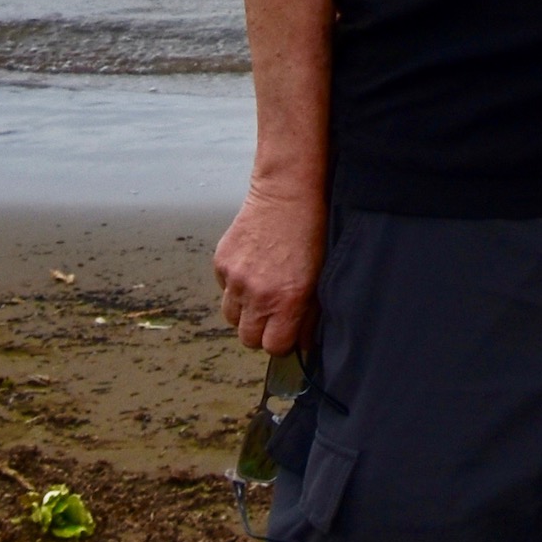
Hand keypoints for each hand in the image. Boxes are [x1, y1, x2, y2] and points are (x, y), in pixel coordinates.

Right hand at [213, 188, 324, 353]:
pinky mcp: (221, 263)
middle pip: (248, 339)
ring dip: (245, 313)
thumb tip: (302, 342)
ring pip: (232, 318)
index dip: (282, 342)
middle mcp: (257, 294)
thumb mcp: (321, 277)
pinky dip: (234, 288)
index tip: (287, 332)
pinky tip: (251, 270)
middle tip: (273, 315)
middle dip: (261, 332)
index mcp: (287, 300)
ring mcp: (235, 279)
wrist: (286, 194)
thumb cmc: (310, 231)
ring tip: (261, 293)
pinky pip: (223, 291)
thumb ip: (310, 314)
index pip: (274, 347)